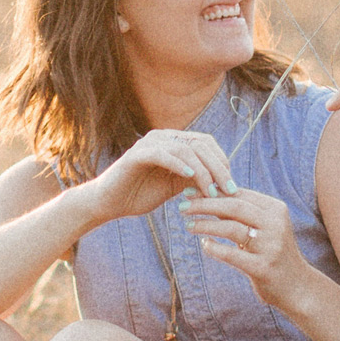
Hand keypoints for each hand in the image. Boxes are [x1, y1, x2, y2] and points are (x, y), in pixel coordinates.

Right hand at [80, 127, 237, 224]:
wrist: (109, 203)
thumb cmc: (140, 194)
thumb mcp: (175, 187)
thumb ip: (195, 180)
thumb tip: (223, 182)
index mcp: (172, 142)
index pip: (206, 143)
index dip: (222, 162)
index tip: (231, 186)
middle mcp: (162, 137)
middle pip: (200, 145)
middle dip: (218, 168)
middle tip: (228, 190)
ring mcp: (148, 144)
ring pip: (186, 150)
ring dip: (203, 171)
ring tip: (210, 191)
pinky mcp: (136, 155)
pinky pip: (163, 154)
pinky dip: (179, 165)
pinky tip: (188, 178)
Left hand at [181, 188, 312, 305]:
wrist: (297, 286)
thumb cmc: (272, 252)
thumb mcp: (263, 227)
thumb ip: (241, 211)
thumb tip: (208, 192)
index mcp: (275, 209)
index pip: (238, 194)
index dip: (212, 191)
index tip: (189, 191)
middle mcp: (275, 224)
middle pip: (234, 207)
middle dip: (204, 204)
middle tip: (182, 205)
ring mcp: (270, 246)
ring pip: (231, 228)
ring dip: (206, 225)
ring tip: (188, 225)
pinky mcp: (263, 267)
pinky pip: (232, 255)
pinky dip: (215, 248)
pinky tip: (204, 245)